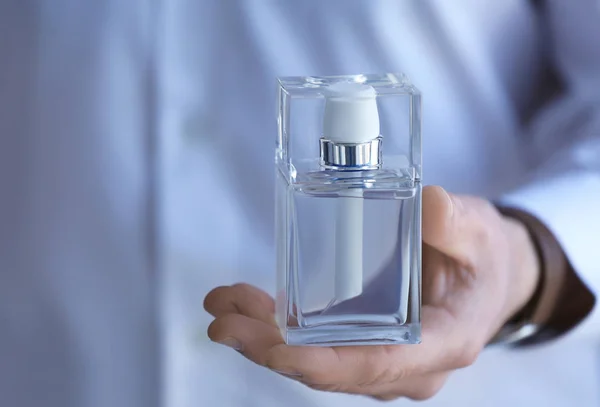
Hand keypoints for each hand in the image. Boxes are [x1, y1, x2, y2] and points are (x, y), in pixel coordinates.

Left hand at [203, 185, 539, 400]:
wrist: (488, 275)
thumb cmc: (485, 256)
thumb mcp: (480, 232)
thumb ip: (457, 222)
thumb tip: (428, 205)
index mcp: (442, 342)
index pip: (378, 367)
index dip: (322, 365)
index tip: (273, 350)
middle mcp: (409, 365)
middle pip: (333, 370)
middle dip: (272, 350)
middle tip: (223, 321)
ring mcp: (383, 360)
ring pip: (317, 362)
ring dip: (264, 337)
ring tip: (223, 304)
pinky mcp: (365, 344)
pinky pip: (317, 346)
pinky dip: (278, 328)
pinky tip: (248, 304)